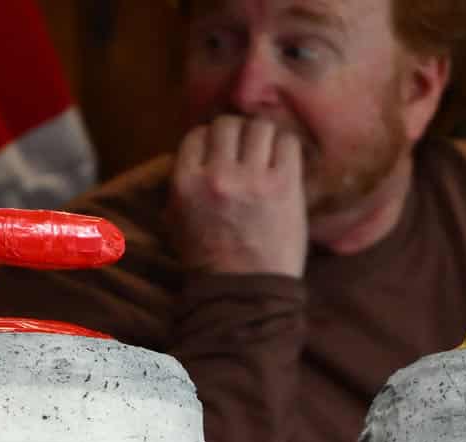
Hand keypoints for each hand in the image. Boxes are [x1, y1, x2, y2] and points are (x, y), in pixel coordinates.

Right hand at [169, 115, 307, 277]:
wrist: (245, 292)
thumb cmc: (209, 260)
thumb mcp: (177, 220)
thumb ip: (183, 184)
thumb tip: (196, 152)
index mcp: (185, 183)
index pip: (197, 135)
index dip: (211, 139)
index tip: (222, 151)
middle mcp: (217, 175)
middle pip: (227, 125)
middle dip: (237, 134)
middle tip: (246, 150)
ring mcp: (252, 178)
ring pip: (259, 127)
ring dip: (263, 137)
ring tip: (267, 154)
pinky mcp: (283, 185)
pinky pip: (287, 142)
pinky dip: (286, 147)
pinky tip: (284, 162)